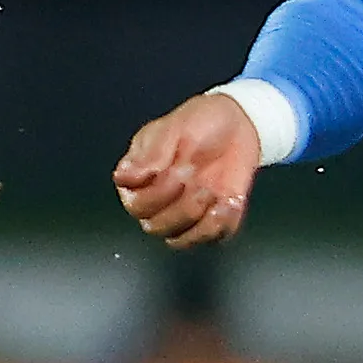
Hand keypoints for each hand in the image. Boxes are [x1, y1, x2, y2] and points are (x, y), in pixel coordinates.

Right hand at [113, 92, 263, 247]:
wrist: (237, 124)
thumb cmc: (199, 123)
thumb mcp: (173, 130)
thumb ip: (151, 155)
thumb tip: (125, 177)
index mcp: (140, 179)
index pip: (136, 205)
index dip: (159, 194)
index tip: (180, 170)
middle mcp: (157, 201)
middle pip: (156, 226)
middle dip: (181, 207)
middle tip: (199, 180)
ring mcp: (184, 213)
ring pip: (180, 240)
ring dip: (200, 220)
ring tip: (214, 192)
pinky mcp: (210, 220)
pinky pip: (212, 238)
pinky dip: (222, 224)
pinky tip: (230, 201)